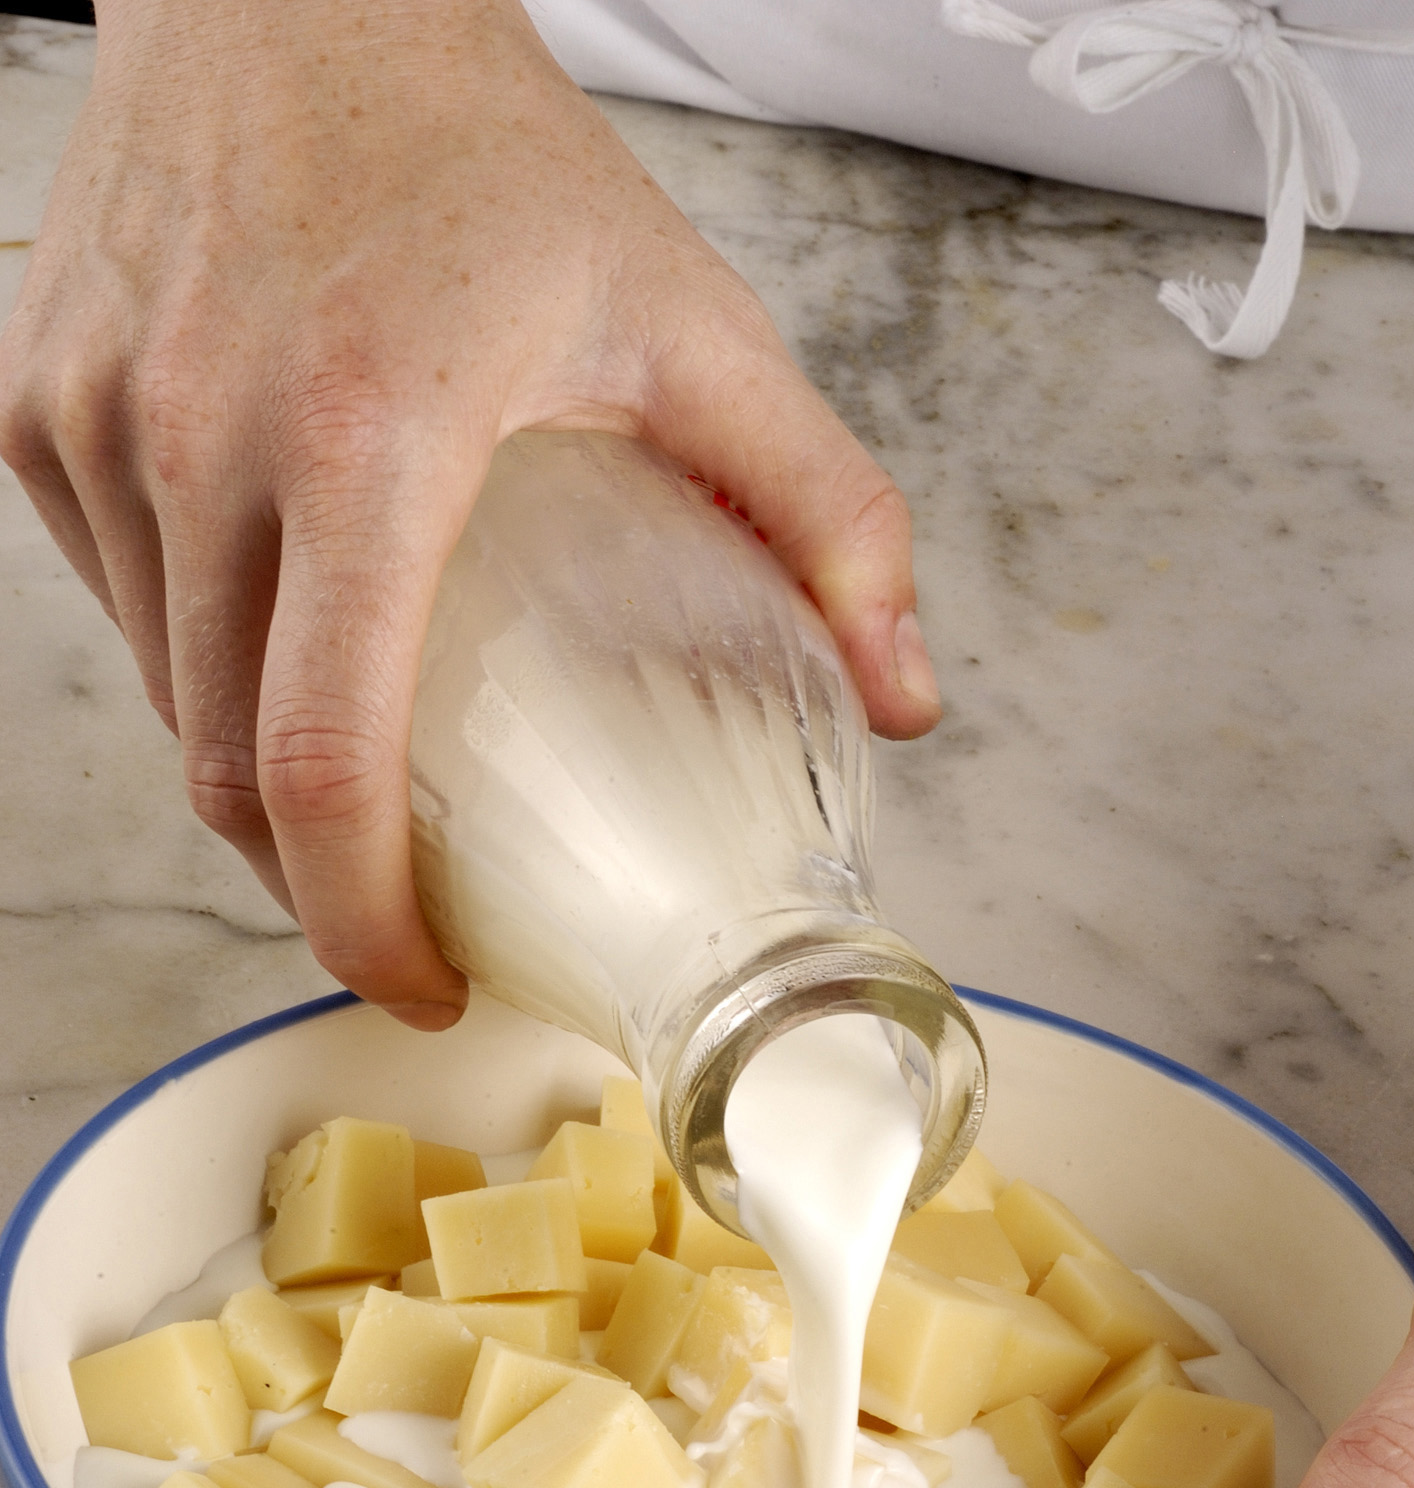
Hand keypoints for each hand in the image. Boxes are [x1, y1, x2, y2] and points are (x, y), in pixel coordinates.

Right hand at [0, 0, 938, 1025]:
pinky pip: (117, 608)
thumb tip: (900, 698)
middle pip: (228, 773)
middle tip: (409, 921)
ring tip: (362, 792)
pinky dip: (195, 667)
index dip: (364, 924)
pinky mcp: (38, 410)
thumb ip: (824, 511)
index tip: (425, 985)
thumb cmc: (480, 149)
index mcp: (366, 436)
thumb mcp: (691, 321)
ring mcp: (98, 423)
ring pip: (163, 705)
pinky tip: (280, 642)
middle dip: (317, 888)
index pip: (324, 763)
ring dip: (257, 785)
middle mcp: (203, 436)